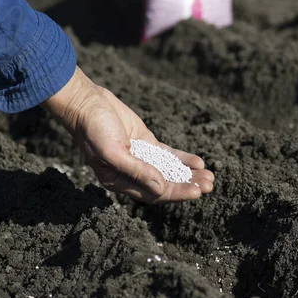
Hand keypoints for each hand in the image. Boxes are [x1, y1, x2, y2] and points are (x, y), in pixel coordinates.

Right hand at [42, 66, 213, 202]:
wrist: (87, 103)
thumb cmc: (93, 130)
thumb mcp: (112, 151)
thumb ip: (136, 170)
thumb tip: (160, 188)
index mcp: (120, 182)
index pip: (154, 194)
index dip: (176, 193)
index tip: (196, 192)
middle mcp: (132, 174)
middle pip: (166, 184)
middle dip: (188, 185)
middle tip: (210, 186)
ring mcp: (141, 158)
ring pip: (169, 170)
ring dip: (189, 174)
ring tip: (210, 177)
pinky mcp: (146, 143)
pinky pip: (168, 155)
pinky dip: (183, 159)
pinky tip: (199, 162)